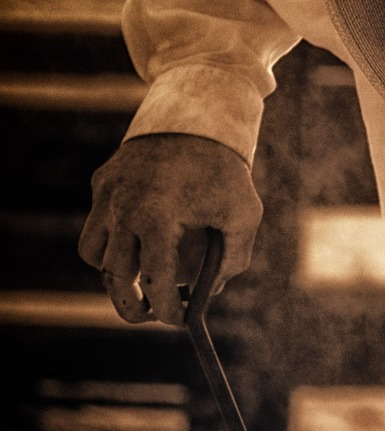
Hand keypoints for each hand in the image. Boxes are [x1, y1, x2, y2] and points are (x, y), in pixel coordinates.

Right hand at [78, 133, 262, 326]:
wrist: (194, 112)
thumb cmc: (224, 168)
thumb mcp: (244, 214)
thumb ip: (233, 258)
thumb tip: (210, 292)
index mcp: (158, 218)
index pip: (153, 282)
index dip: (166, 309)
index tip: (179, 318)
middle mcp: (123, 208)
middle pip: (113, 278)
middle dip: (131, 306)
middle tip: (151, 314)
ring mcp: (107, 195)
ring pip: (94, 254)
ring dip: (115, 273)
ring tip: (143, 276)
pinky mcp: (102, 182)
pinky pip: (96, 226)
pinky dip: (110, 243)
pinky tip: (138, 240)